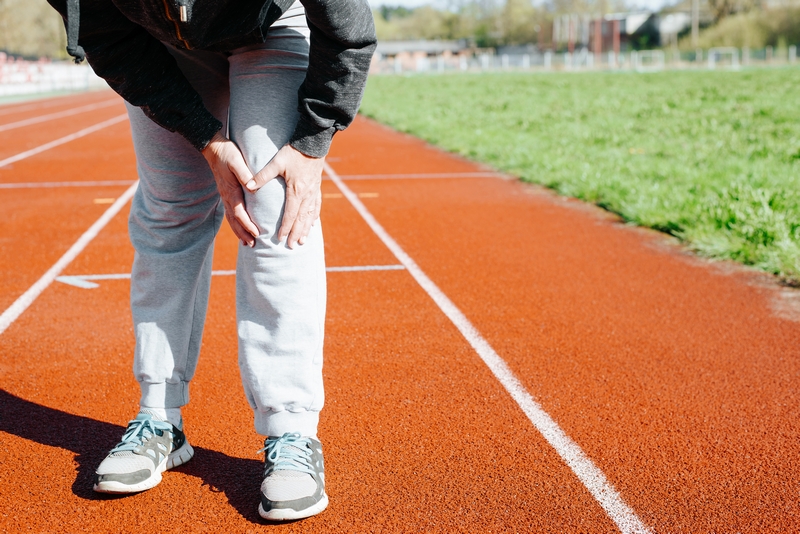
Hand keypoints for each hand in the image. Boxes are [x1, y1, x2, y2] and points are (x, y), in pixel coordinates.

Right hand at [201, 132, 258, 246]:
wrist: (213, 147)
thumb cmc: (227, 153)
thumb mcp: (236, 160)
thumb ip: (244, 173)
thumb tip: (251, 186)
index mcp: (230, 191)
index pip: (240, 213)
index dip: (248, 225)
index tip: (257, 233)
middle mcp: (226, 196)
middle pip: (235, 220)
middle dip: (243, 233)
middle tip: (253, 245)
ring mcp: (225, 196)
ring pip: (231, 218)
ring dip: (239, 231)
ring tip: (247, 243)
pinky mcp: (226, 193)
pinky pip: (230, 212)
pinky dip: (235, 223)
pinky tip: (240, 228)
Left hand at [246, 144, 323, 248]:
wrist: (313, 142)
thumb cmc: (293, 152)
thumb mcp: (276, 162)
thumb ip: (262, 175)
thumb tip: (248, 185)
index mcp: (296, 190)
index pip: (290, 214)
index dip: (285, 227)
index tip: (280, 238)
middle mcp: (306, 194)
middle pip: (301, 218)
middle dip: (297, 233)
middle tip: (293, 246)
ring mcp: (313, 191)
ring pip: (310, 214)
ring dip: (306, 228)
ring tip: (303, 241)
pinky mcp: (316, 187)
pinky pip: (316, 205)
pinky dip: (314, 216)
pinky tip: (313, 223)